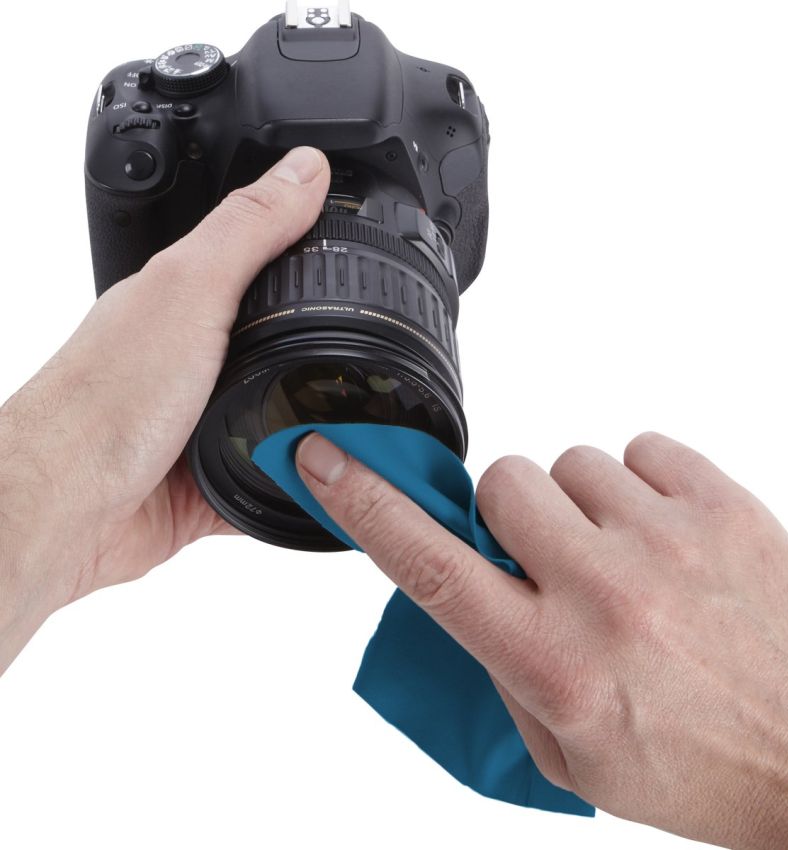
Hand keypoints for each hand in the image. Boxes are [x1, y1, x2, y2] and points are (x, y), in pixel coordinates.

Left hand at [0, 147, 329, 672]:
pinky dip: (297, 475)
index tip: (369, 253)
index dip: (316, 252)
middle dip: (330, 347)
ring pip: (282, 411)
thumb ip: (249, 231)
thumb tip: (305, 169)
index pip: (266, 260)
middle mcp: (197, 357)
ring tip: (369, 416)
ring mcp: (205, 418)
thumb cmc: (105, 401)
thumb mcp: (191, 293)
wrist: (69, 508)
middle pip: (285, 342)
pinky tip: (327, 472)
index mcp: (190, 300)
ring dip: (317, 417)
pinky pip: (270, 473)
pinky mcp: (212, 476)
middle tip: (384, 347)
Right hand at [294, 430, 787, 849]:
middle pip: (501, 482)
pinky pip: (641, 448)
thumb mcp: (566, 751)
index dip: (365, 505)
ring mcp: (667, 541)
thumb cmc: (695, 765)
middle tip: (549, 554)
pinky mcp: (723, 504)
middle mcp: (603, 594)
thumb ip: (498, 665)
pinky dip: (640, 484)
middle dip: (509, 511)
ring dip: (580, 505)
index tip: (326, 460)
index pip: (430, 564)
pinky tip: (666, 536)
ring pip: (570, 462)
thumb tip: (466, 581)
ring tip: (624, 556)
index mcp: (552, 664)